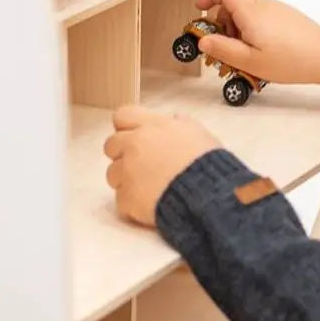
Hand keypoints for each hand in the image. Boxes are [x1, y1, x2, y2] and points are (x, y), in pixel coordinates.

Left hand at [104, 105, 219, 226]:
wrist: (208, 196)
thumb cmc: (208, 165)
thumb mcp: (199, 134)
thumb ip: (181, 124)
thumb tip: (175, 119)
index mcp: (152, 126)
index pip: (122, 115)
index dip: (127, 127)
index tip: (136, 137)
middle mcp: (135, 144)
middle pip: (111, 145)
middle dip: (123, 155)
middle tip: (143, 166)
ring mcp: (128, 171)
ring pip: (112, 174)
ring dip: (126, 180)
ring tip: (150, 188)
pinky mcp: (127, 197)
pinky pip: (121, 200)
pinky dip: (133, 204)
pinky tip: (151, 204)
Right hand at [195, 0, 319, 87]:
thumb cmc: (291, 60)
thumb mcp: (250, 61)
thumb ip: (223, 49)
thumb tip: (203, 40)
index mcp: (250, 12)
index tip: (199, 8)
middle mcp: (263, 5)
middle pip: (234, 2)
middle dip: (222, 21)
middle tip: (222, 45)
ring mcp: (276, 9)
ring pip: (248, 10)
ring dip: (238, 27)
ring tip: (243, 53)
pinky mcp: (285, 16)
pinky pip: (261, 16)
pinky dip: (252, 28)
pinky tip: (259, 51)